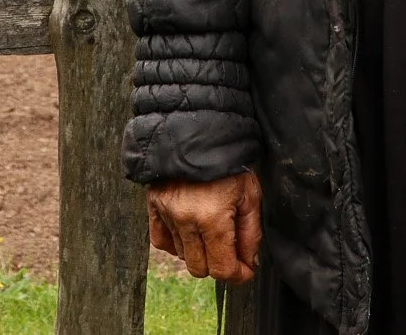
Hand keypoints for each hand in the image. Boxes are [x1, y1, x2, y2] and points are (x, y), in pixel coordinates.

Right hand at [147, 171, 262, 282]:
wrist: (199, 130)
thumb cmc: (230, 161)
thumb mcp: (251, 195)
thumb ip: (251, 234)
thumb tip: (249, 263)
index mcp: (212, 218)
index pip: (222, 269)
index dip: (238, 275)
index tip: (246, 270)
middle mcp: (185, 219)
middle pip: (199, 268)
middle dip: (218, 265)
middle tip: (230, 251)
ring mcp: (166, 212)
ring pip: (182, 256)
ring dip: (199, 252)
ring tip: (212, 232)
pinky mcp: (153, 204)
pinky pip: (160, 241)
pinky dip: (175, 244)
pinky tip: (189, 234)